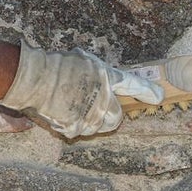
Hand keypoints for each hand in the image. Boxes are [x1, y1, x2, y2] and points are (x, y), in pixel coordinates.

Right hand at [0, 43, 162, 138]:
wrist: (33, 79)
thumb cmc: (54, 66)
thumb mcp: (82, 60)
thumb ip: (98, 73)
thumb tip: (104, 79)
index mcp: (105, 76)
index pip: (133, 84)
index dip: (147, 91)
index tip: (158, 97)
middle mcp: (103, 97)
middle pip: (117, 117)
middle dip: (109, 114)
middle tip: (94, 106)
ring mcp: (91, 115)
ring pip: (98, 126)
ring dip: (89, 120)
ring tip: (71, 106)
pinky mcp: (77, 128)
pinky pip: (80, 130)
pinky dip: (72, 124)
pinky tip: (61, 112)